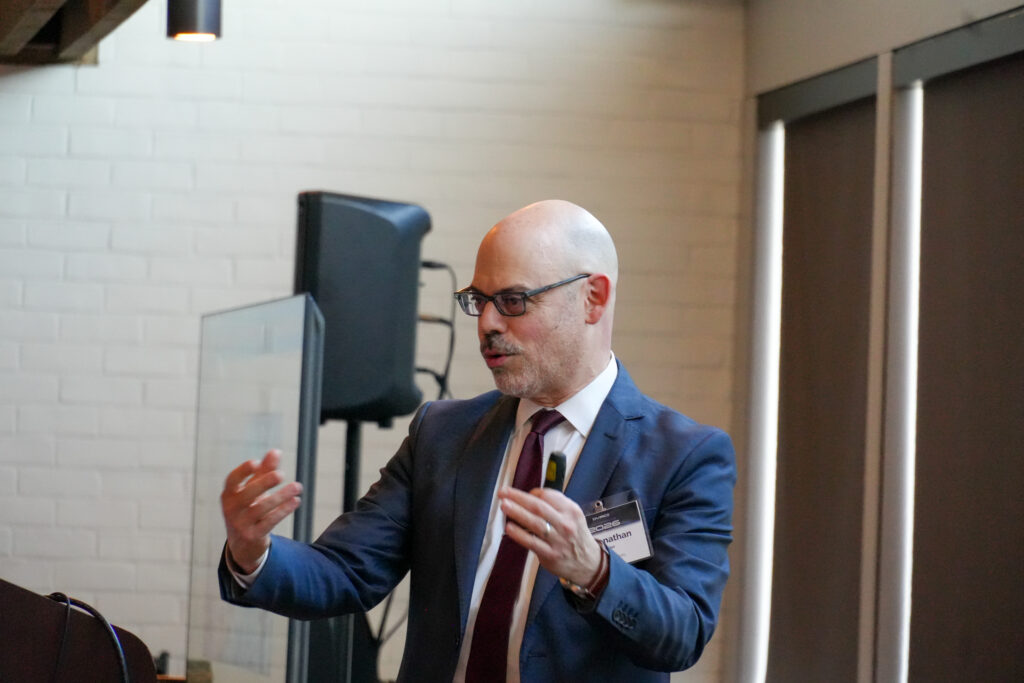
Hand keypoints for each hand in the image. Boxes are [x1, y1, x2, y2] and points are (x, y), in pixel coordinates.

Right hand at [221, 449, 302, 573]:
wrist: (243, 542)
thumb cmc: (249, 507)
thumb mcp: (254, 489)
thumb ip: (264, 470)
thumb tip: (276, 451)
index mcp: (229, 494)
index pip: (231, 480)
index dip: (242, 471)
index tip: (256, 462)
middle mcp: (231, 509)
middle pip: (247, 494)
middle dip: (264, 483)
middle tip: (281, 474)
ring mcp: (240, 524)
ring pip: (260, 509)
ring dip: (280, 496)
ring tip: (297, 487)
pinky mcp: (252, 536)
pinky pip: (269, 522)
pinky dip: (283, 511)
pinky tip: (296, 501)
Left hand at [498, 486, 602, 586]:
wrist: (589, 563)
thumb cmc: (575, 535)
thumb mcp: (572, 516)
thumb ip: (555, 505)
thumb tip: (529, 496)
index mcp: (570, 510)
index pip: (548, 495)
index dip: (531, 493)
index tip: (519, 494)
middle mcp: (565, 523)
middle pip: (539, 507)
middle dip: (518, 498)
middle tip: (503, 492)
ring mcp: (558, 540)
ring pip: (535, 523)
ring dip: (517, 512)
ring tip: (504, 505)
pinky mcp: (551, 555)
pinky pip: (532, 542)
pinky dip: (520, 534)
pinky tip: (509, 528)